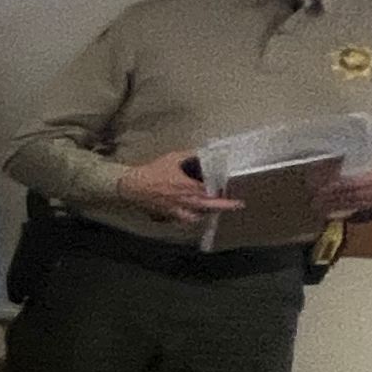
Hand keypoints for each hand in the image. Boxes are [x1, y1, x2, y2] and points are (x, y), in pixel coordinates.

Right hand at [116, 153, 237, 225]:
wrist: (133, 186)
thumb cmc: (152, 172)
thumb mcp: (172, 158)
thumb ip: (189, 155)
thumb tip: (203, 152)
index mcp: (189, 185)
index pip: (212, 188)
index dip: (223, 188)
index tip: (232, 186)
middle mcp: (187, 199)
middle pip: (211, 204)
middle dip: (226, 205)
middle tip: (238, 205)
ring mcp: (179, 209)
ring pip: (199, 215)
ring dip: (209, 212)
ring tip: (215, 210)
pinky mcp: (170, 214)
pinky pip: (185, 219)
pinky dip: (192, 218)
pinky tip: (196, 216)